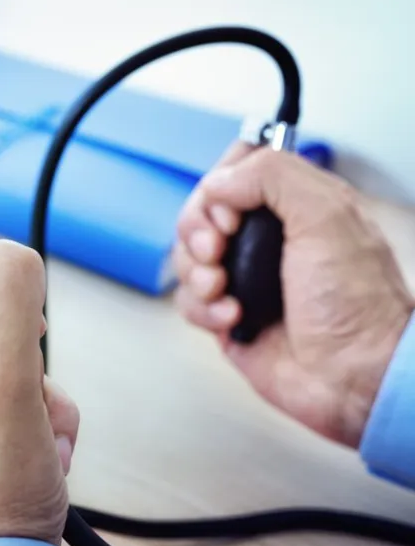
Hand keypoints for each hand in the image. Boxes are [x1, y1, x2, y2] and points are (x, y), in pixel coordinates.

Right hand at [174, 143, 414, 446]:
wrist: (354, 376)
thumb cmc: (357, 305)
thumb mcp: (327, 216)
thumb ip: (272, 176)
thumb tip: (220, 181)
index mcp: (296, 205)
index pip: (237, 169)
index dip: (221, 185)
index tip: (233, 210)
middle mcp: (268, 239)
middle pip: (200, 213)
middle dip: (198, 231)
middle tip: (219, 249)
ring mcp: (245, 278)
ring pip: (187, 257)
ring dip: (199, 273)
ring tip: (226, 289)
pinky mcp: (227, 316)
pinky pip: (189, 301)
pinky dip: (205, 309)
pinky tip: (235, 318)